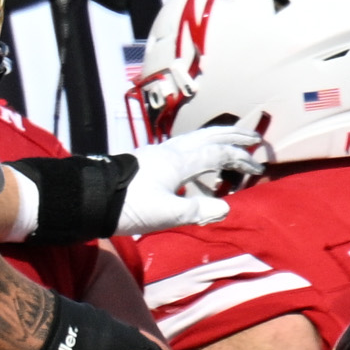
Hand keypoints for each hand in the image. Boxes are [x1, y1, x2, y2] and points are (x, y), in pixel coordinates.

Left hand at [116, 126, 265, 234]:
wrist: (90, 198)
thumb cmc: (128, 206)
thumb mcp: (165, 214)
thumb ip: (196, 211)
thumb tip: (225, 208)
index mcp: (179, 162)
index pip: (219, 154)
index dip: (241, 160)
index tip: (258, 168)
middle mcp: (171, 151)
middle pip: (209, 136)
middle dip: (234, 135)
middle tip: (255, 137)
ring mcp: (157, 152)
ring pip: (194, 137)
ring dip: (216, 136)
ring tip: (231, 138)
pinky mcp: (147, 158)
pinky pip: (182, 144)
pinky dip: (198, 144)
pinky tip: (196, 155)